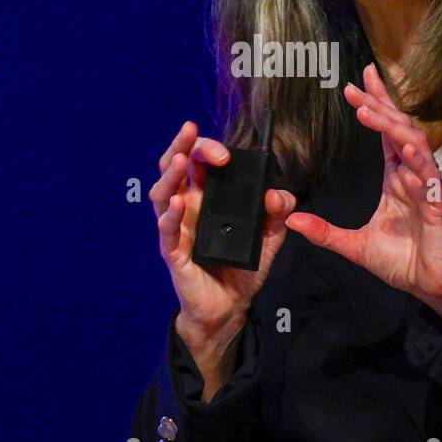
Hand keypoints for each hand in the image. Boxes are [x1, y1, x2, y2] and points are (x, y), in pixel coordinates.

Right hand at [150, 120, 297, 360]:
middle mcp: (188, 206)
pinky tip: (177, 203)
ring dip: (170, 174)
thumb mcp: (269, 238)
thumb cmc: (243, 268)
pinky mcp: (174, 252)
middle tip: (194, 134)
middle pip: (175, 167)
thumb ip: (278, 214)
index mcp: (208, 197)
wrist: (230, 307)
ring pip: (162, 193)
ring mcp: (178, 228)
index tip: (226, 151)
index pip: (200, 161)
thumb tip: (277, 194)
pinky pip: (167, 230)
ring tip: (181, 159)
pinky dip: (170, 215)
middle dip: (184, 146)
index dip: (208, 147)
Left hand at [284, 63, 441, 320]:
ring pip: (416, 147)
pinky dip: (420, 169)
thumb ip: (325, 231)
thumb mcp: (354, 245)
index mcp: (397, 178)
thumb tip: (291, 220)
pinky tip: (407, 156)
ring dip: (394, 129)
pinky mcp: (439, 210)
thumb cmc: (402, 261)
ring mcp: (428, 190)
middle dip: (380, 106)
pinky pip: (431, 184)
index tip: (360, 80)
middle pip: (399, 129)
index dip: (376, 104)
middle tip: (357, 88)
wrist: (430, 286)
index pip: (386, 132)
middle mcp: (413, 176)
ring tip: (371, 113)